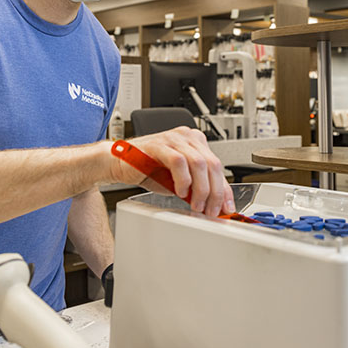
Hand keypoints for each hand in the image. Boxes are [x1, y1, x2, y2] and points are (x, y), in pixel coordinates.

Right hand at [110, 127, 234, 216]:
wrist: (120, 164)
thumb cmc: (149, 169)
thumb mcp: (180, 182)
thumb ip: (197, 187)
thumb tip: (216, 204)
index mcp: (196, 142)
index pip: (218, 166)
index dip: (225, 189)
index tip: (227, 207)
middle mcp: (188, 137)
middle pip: (212, 164)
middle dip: (215, 192)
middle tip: (210, 210)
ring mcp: (174, 138)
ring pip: (199, 163)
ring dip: (201, 189)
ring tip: (196, 205)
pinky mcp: (159, 144)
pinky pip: (178, 161)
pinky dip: (183, 180)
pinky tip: (180, 191)